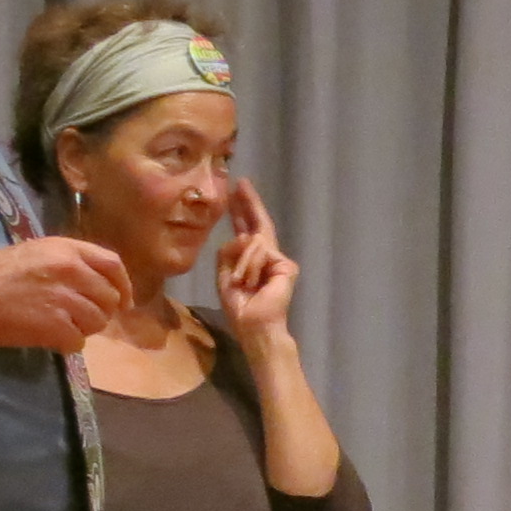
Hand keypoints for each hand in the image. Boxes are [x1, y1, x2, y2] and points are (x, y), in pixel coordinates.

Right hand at [0, 235, 134, 350]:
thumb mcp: (36, 252)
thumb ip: (68, 263)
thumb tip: (94, 283)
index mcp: (67, 249)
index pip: (113, 265)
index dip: (123, 286)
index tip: (123, 301)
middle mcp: (72, 270)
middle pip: (109, 298)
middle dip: (98, 312)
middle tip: (77, 317)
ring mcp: (66, 299)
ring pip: (97, 322)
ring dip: (82, 328)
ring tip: (58, 326)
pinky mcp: (56, 326)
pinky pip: (78, 341)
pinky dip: (66, 344)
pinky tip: (49, 338)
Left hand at [216, 177, 298, 340]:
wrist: (255, 327)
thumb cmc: (240, 308)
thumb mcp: (224, 277)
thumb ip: (227, 253)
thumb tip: (240, 236)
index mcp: (251, 259)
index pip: (246, 230)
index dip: (241, 211)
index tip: (235, 192)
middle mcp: (268, 256)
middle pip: (258, 224)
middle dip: (249, 203)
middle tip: (241, 183)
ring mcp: (279, 260)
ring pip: (253, 243)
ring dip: (242, 264)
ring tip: (242, 283)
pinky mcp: (286, 266)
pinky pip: (261, 253)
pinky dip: (251, 267)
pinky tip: (251, 282)